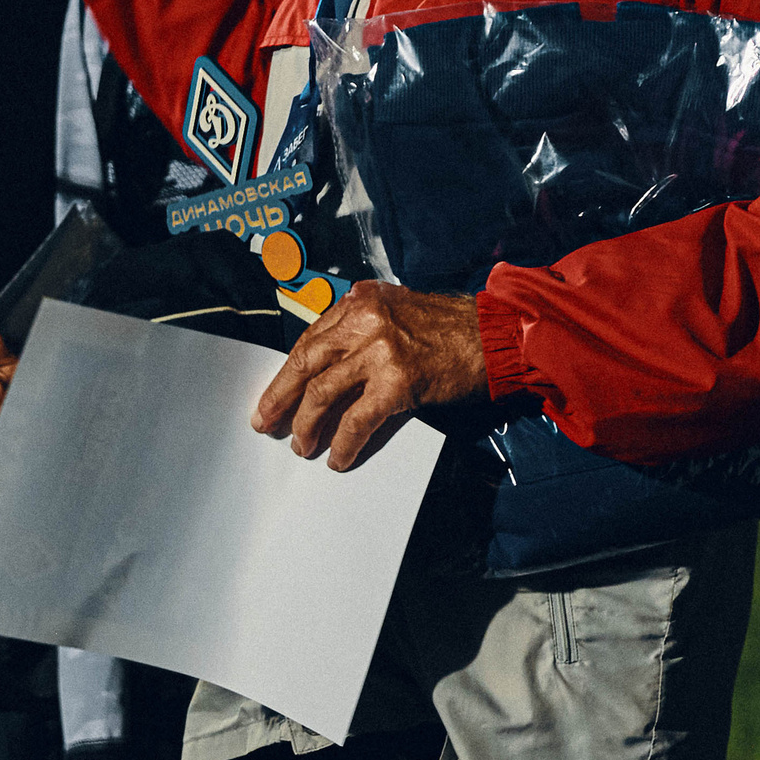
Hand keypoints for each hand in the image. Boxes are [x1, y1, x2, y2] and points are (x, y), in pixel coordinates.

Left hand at [252, 283, 486, 472]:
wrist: (495, 335)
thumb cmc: (450, 329)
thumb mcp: (396, 311)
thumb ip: (361, 329)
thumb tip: (325, 369)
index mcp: (359, 301)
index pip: (310, 339)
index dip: (288, 372)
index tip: (272, 395)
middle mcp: (364, 320)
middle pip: (306, 362)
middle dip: (280, 397)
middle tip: (264, 422)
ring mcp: (380, 350)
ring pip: (323, 393)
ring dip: (307, 424)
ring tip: (302, 446)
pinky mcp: (398, 381)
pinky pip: (358, 420)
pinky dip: (344, 443)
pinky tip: (338, 458)